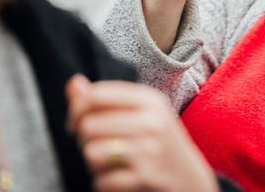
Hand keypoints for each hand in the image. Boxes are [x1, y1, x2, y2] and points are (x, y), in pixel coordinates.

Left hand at [66, 76, 218, 191]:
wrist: (191, 182)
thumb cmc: (159, 144)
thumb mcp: (140, 114)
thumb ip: (105, 99)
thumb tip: (73, 83)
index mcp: (149, 100)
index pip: (95, 95)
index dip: (77, 110)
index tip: (78, 123)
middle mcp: (152, 121)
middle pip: (88, 125)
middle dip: (85, 140)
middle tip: (99, 147)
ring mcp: (150, 150)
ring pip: (92, 153)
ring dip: (94, 164)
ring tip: (111, 164)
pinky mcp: (146, 178)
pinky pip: (102, 180)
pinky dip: (104, 183)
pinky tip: (120, 180)